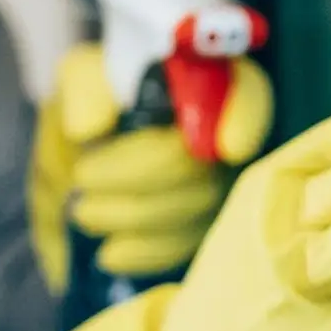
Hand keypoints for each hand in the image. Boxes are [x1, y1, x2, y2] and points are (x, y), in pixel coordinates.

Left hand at [29, 44, 273, 287]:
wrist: (92, 147)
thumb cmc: (99, 101)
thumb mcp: (83, 78)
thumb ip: (87, 92)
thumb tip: (87, 130)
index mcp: (208, 80)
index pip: (249, 94)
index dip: (245, 120)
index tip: (228, 149)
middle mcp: (229, 134)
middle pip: (205, 165)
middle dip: (139, 178)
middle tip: (81, 180)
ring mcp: (223, 185)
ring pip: (194, 212)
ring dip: (131, 218)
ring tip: (83, 212)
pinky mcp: (205, 227)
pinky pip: (187, 247)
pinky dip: (144, 253)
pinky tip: (109, 253)